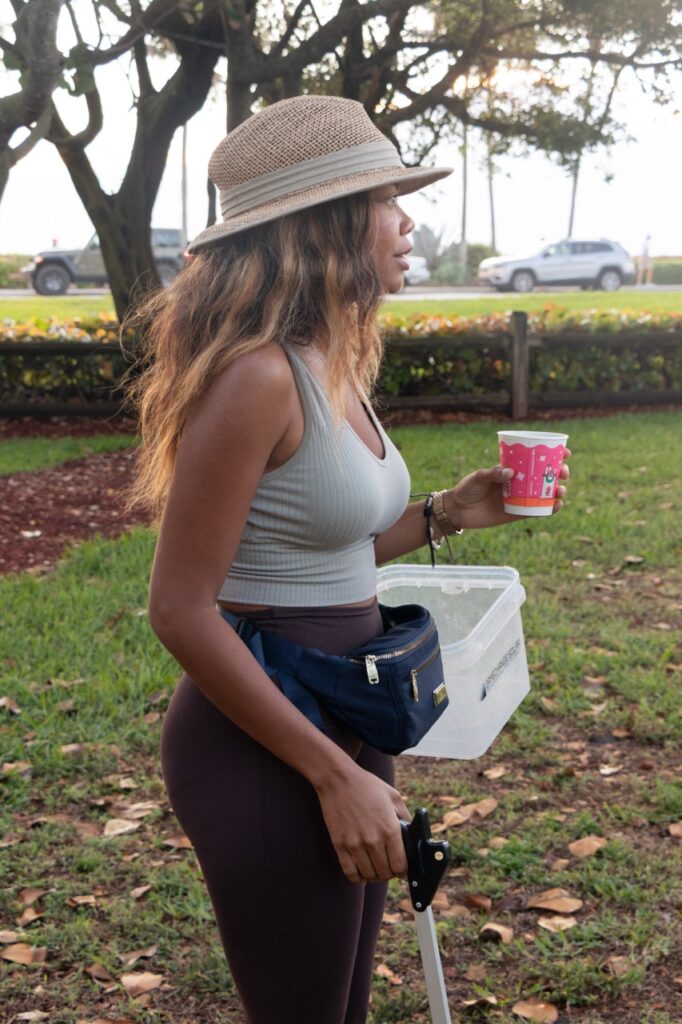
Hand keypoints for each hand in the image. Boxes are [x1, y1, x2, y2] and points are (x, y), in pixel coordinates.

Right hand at [315, 765, 408, 883]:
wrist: (338, 780)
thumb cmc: (367, 786)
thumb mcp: (393, 797)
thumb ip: (406, 818)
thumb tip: (414, 837)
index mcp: (390, 829)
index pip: (401, 866)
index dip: (403, 870)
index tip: (401, 867)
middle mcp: (373, 840)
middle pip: (385, 873)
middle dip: (390, 873)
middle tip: (388, 866)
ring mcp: (355, 845)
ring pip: (369, 875)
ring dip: (375, 875)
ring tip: (376, 868)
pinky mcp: (340, 845)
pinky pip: (351, 873)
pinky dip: (358, 877)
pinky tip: (361, 870)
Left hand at [444, 451, 570, 529]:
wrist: (457, 511)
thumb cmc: (467, 489)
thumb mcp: (478, 477)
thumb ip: (492, 473)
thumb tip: (511, 472)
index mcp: (512, 469)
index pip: (535, 459)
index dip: (553, 455)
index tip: (565, 452)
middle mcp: (519, 483)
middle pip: (545, 476)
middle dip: (559, 473)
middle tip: (564, 473)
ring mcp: (520, 498)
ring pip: (545, 493)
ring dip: (557, 491)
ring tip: (561, 490)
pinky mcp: (517, 513)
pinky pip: (537, 511)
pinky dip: (549, 509)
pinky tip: (557, 506)